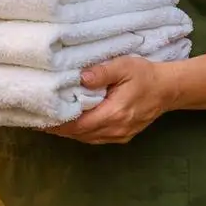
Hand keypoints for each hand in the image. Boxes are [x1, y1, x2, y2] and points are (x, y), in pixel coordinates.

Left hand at [47, 56, 174, 144]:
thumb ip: (101, 72)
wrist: (168, 89)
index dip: (58, 123)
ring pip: (87, 138)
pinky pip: (96, 138)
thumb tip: (80, 77)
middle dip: (59, 128)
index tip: (40, 118)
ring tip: (49, 121)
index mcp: (114, 113)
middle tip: (37, 118)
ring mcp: (120, 135)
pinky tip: (71, 124)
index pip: (79, 124)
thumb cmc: (144, 75)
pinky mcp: (123, 136)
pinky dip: (81, 133)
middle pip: (80, 134)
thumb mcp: (123, 66)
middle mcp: (116, 129)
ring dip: (69, 132)